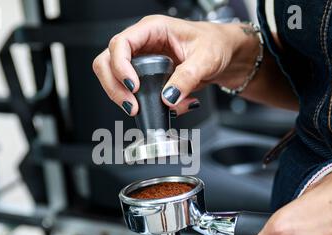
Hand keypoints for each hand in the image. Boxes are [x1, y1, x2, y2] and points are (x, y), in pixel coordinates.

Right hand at [92, 15, 258, 115]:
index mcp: (153, 29)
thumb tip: (168, 98)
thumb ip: (186, 78)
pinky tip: (167, 107)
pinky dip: (143, 104)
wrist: (225, 56)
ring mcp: (141, 61)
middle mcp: (142, 43)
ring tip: (143, 109)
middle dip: (114, 86)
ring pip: (112, 78)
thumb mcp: (205, 59)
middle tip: (131, 105)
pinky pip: (131, 92)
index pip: (121, 43)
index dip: (120, 66)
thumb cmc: (216, 45)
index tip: (133, 86)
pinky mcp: (145, 77)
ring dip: (122, 97)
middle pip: (107, 62)